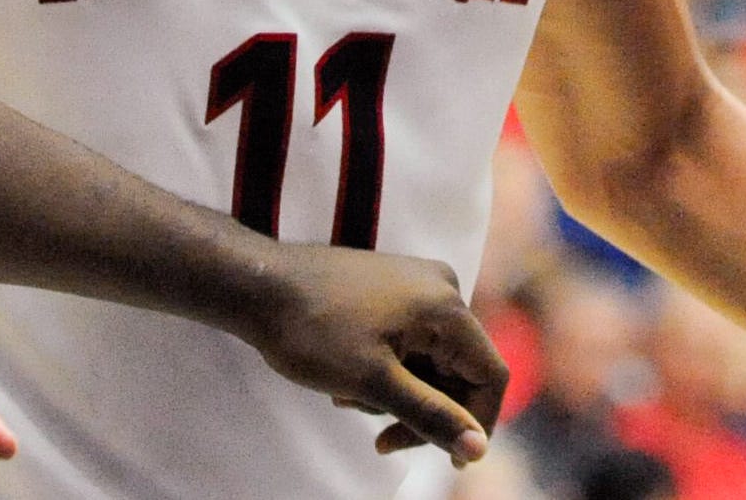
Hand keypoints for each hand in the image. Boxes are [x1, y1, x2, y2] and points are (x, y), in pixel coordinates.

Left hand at [235, 245, 508, 465]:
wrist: (255, 284)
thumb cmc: (311, 331)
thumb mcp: (373, 383)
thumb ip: (430, 416)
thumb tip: (479, 451)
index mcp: (445, 305)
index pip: (490, 375)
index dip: (476, 423)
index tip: (447, 459)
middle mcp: (439, 288)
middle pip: (460, 371)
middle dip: (423, 410)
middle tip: (381, 440)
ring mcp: (414, 285)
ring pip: (431, 363)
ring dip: (399, 395)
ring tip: (348, 401)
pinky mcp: (391, 289)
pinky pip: (410, 344)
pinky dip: (387, 372)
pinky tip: (346, 384)